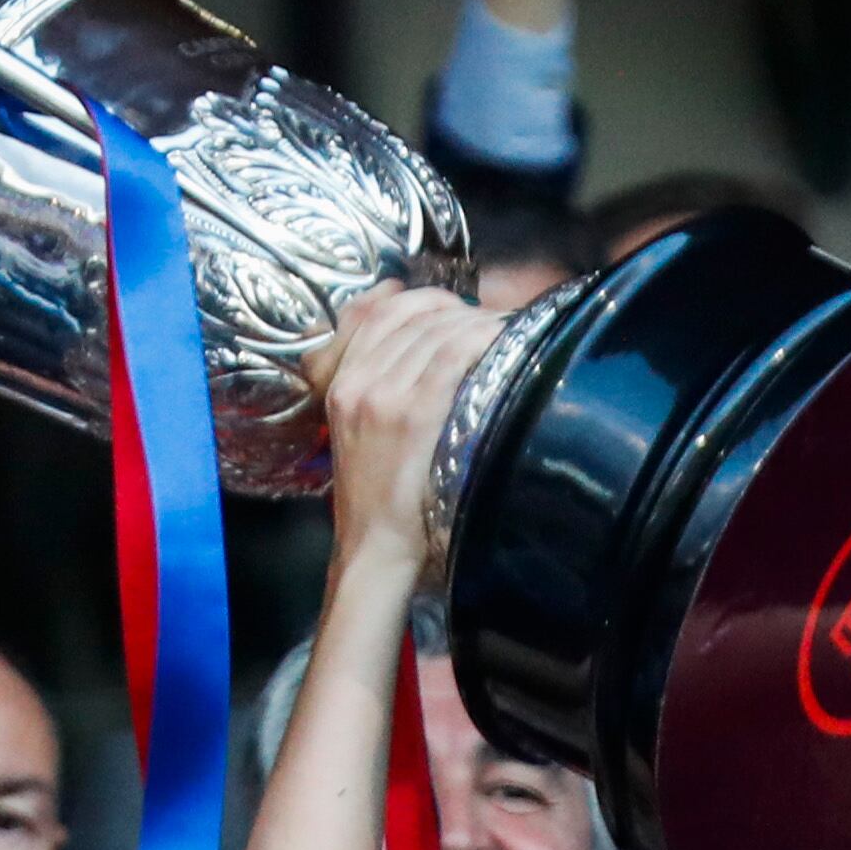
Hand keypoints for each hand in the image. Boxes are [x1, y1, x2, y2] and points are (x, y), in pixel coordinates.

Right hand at [317, 287, 503, 577]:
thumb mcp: (358, 433)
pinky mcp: (413, 416)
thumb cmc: (377, 498)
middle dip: (460, 310)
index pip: (383, 312)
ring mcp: (384, 396)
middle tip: (493, 320)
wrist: (374, 548)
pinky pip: (452, 358)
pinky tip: (504, 341)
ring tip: (508, 329)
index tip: (458, 311)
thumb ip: (376, 386)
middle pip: (415, 316)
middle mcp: (359, 382)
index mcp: (343, 382)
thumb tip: (414, 346)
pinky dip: (481, 341)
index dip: (427, 301)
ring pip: (437, 331)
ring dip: (478, 322)